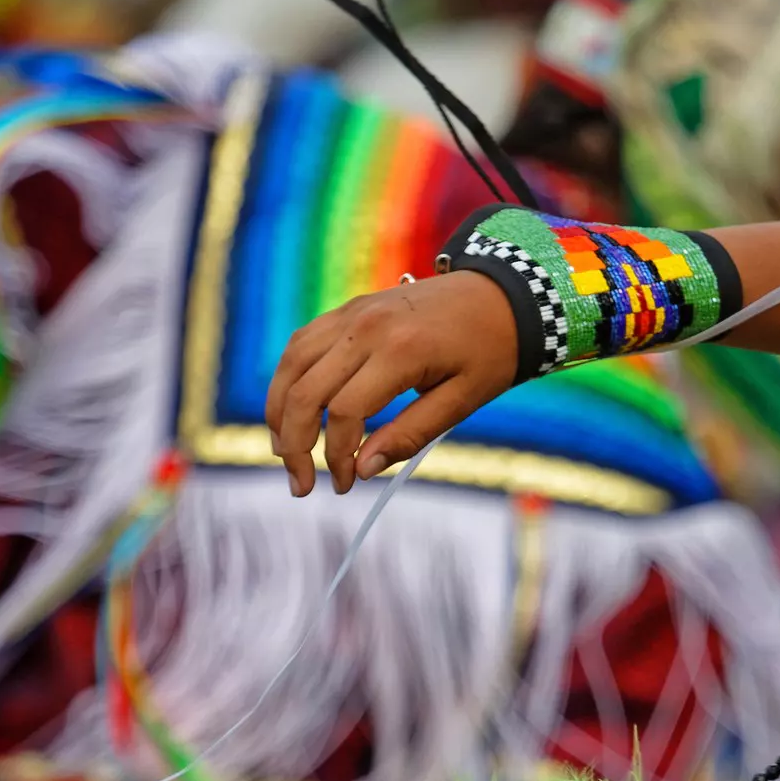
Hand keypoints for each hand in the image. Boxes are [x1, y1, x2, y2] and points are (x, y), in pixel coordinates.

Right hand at [263, 270, 518, 495]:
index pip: (343, 412)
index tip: (345, 484)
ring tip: (286, 453)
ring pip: (292, 365)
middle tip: (302, 485)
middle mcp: (366, 327)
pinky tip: (293, 411)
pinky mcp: (348, 310)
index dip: (336, 455)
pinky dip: (289, 380)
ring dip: (279, 413)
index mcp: (400, 351)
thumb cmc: (489, 351)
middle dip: (295, 445)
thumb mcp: (463, 400)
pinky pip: (302, 345)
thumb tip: (363, 470)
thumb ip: (410, 435)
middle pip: (304, 391)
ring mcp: (352, 313)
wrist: (500, 295)